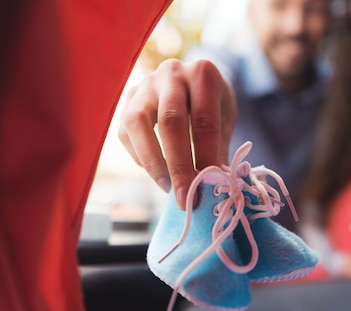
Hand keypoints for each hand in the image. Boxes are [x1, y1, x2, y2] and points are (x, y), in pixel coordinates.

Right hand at [118, 59, 236, 208]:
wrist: (194, 79)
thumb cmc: (213, 104)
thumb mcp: (226, 120)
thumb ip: (219, 149)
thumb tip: (214, 188)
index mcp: (203, 74)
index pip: (205, 121)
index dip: (205, 158)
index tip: (205, 190)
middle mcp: (172, 73)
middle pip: (170, 121)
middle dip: (177, 165)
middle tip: (184, 198)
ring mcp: (145, 83)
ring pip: (137, 123)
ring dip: (152, 161)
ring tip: (167, 188)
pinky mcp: (128, 98)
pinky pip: (124, 131)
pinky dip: (139, 156)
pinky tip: (156, 173)